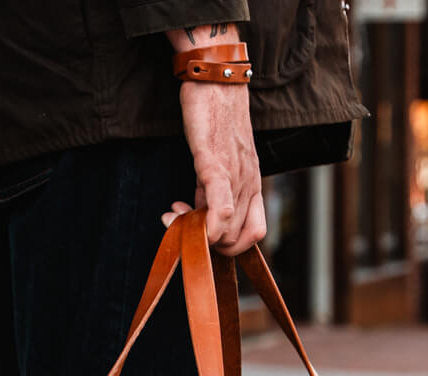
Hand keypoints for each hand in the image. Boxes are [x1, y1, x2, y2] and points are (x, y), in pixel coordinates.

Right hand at [163, 25, 265, 254]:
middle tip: (183, 226)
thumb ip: (212, 188)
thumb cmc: (216, 115)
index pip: (253, 234)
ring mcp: (236, 178)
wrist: (216, 77)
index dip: (226, 243)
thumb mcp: (219, 159)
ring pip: (229, 232)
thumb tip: (198, 212)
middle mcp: (249, 186)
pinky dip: (204, 225)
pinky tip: (178, 214)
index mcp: (252, 186)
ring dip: (199, 236)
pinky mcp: (217, 165)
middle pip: (241, 241)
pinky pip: (220, 210)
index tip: (200, 229)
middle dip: (211, 246)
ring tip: (175, 216)